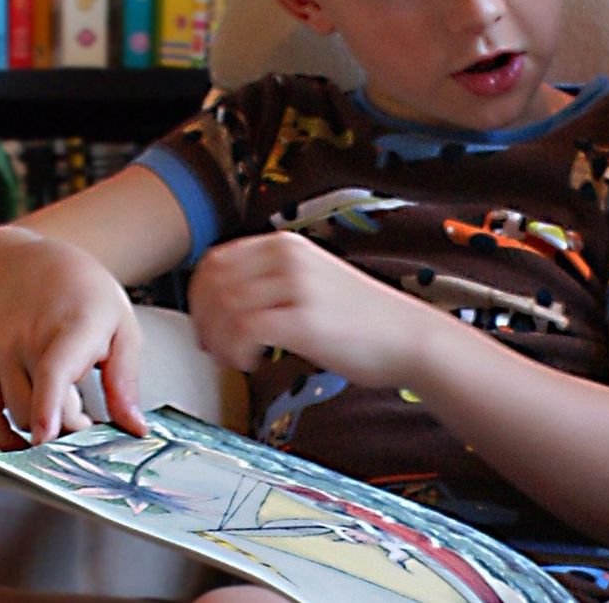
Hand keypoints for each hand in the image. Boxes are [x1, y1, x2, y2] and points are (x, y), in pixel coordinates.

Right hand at [0, 230, 147, 448]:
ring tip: (70, 412)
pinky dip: (2, 436)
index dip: (48, 405)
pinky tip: (26, 444)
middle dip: (69, 429)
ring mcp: (1, 351)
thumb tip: (136, 430)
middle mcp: (28, 339)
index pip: (53, 370)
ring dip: (44, 430)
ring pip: (17, 415)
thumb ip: (125, 382)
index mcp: (71, 328)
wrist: (36, 268)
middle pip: (41, 407)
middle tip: (91, 421)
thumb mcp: (123, 330)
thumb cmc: (90, 300)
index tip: (46, 437)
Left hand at [189, 230, 453, 387]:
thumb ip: (272, 281)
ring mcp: (297, 287)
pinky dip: (237, 352)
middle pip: (214, 283)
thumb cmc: (362, 320)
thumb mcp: (312, 281)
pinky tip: (253, 363)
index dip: (199, 296)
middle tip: (213, 346)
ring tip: (235, 359)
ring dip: (220, 340)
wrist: (409, 337)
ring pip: (225, 308)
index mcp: (287, 245)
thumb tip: (224, 303)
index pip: (216, 260)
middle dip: (203, 319)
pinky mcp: (304, 320)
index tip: (205, 323)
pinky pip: (245, 331)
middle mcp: (289, 258)